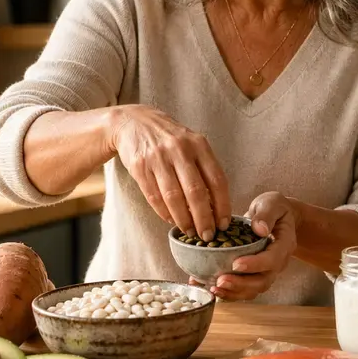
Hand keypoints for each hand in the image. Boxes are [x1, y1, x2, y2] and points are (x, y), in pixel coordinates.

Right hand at [108, 104, 231, 240]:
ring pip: (174, 197)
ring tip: (190, 232)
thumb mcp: (191, 144)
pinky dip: (164, 212)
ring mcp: (158, 158)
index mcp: (199, 145)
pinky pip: (154, 196)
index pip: (217, 180)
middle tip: (207, 236)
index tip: (224, 224)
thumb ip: (204, 169)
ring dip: (183, 219)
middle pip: (196, 192)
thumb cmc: (169, 139)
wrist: (133, 122)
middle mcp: (180, 150)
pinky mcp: (140, 166)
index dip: (222, 205)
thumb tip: (217, 206)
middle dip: (203, 219)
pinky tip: (171, 220)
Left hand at [207, 192, 298, 301]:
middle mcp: (278, 263)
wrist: (278, 217)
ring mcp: (268, 271)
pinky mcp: (256, 275)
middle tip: (220, 281)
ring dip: (234, 292)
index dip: (255, 264)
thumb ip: (266, 214)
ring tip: (214, 288)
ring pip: (253, 289)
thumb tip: (259, 229)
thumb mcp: (272, 203)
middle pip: (263, 281)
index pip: (272, 259)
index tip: (236, 264)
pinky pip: (245, 289)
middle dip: (241, 284)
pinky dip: (229, 292)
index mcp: (284, 244)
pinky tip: (211, 288)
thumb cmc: (274, 208)